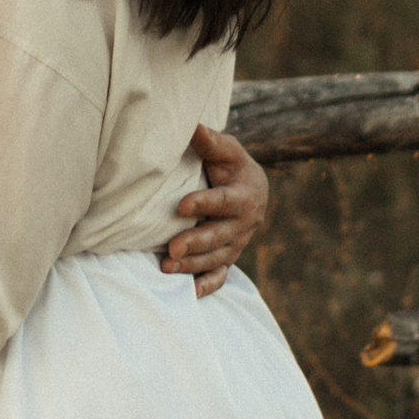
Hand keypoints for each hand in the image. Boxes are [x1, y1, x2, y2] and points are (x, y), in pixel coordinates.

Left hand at [161, 125, 269, 299]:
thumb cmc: (232, 166)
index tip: (182, 205)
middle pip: (219, 236)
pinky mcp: (228, 258)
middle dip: (196, 243)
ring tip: (167, 266)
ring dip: (192, 265)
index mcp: (244, 195)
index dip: (205, 203)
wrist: (251, 189)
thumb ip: (210, 142)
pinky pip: (219, 276)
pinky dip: (206, 286)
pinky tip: (188, 294)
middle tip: (172, 247)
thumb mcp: (226, 151)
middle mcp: (243, 224)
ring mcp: (236, 244)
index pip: (224, 201)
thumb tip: (192, 125)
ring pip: (216, 259)